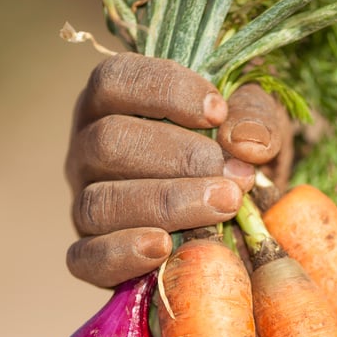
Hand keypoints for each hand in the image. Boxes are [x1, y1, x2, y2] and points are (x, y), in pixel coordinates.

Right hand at [64, 53, 289, 286]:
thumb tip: (243, 140)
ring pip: (102, 201)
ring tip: (223, 206)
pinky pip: (87, 257)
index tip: (218, 112)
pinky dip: (123, 253)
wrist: (230, 229)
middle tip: (234, 174)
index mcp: (111, 104)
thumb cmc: (229, 160)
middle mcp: (86, 150)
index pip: (116, 79)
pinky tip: (163, 247)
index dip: (165, 91)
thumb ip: (254, 119)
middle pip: (109, 141)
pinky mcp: (88, 256)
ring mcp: (83, 204)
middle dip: (179, 157)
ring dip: (167, 203)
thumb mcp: (249, 127)